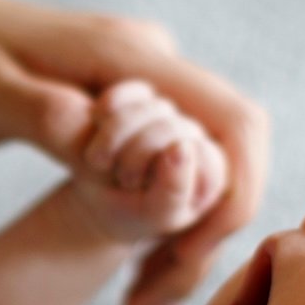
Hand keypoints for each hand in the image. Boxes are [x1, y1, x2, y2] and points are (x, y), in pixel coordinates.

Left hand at [0, 0, 269, 304]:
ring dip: (190, 241)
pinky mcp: (127, 110)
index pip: (232, 121)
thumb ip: (37, 113)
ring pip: (210, 168)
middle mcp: (151, 61)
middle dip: (212, 235)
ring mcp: (144, 84)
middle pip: (234, 153)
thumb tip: (93, 134)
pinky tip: (132, 285)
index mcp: (127, 53)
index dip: (228, 200)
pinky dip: (168, 228)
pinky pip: (177, 170)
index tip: (178, 265)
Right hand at [69, 81, 228, 242]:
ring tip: (99, 160)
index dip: (171, 173)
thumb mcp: (153, 214)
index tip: (144, 195)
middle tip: (120, 180)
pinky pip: (133, 90)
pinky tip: (97, 119)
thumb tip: (181, 147)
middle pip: (175, 128)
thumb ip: (173, 191)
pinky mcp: (142, 98)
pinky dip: (112, 104)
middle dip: (138, 154)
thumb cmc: (132, 213)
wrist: (95, 198)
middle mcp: (194, 138)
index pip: (202, 155)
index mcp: (210, 170)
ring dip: (117, 133)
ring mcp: (168, 115)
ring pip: (153, 108)